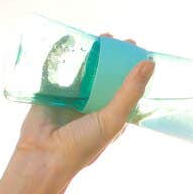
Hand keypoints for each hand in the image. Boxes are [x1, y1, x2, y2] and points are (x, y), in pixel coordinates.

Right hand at [9, 33, 154, 182]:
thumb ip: (130, 92)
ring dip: (89, 53)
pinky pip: (60, 70)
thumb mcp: (113, 119)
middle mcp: (93, 105)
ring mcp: (72, 98)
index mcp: (111, 115)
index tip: (136, 49)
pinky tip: (71, 41)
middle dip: (110, 57)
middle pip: (104, 75)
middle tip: (114, 39)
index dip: (130, 69)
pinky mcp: (53, 92)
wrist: (43, 156)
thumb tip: (149, 64)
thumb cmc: (82, 144)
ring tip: (97, 37)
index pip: (125, 88)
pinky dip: (65, 56)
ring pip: (83, 70)